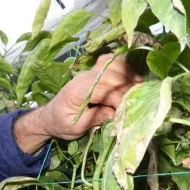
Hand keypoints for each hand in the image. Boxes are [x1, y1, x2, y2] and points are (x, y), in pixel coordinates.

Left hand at [14, 54, 142, 153]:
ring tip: (139, 88)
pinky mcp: (94, 71)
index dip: (119, 98)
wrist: (50, 116)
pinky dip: (124, 68)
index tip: (127, 110)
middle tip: (138, 100)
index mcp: (77, 91)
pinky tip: (132, 79)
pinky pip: (112, 62)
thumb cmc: (62, 123)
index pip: (104, 88)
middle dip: (127, 87)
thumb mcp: (77, 127)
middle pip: (112, 74)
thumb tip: (117, 113)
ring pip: (114, 63)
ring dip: (129, 74)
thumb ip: (96, 118)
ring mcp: (90, 71)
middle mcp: (84, 77)